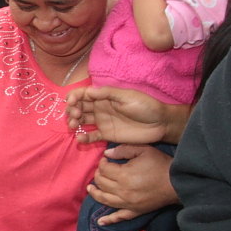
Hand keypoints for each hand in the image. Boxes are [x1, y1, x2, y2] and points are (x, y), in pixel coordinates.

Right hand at [67, 87, 181, 144]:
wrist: (159, 124)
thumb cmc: (145, 106)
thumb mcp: (126, 96)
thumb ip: (107, 94)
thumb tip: (87, 91)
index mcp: (104, 96)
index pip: (83, 94)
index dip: (74, 97)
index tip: (71, 102)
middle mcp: (100, 108)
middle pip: (79, 107)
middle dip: (72, 110)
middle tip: (75, 115)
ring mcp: (102, 122)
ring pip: (82, 121)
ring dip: (74, 122)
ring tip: (74, 126)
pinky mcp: (106, 135)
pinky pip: (91, 136)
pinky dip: (84, 137)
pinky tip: (80, 138)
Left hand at [86, 145, 177, 223]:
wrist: (177, 182)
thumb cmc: (161, 164)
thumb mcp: (144, 150)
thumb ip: (124, 149)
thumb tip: (107, 154)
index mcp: (124, 175)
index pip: (104, 169)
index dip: (102, 163)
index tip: (106, 160)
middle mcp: (122, 191)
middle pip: (102, 184)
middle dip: (98, 175)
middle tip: (101, 170)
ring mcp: (128, 203)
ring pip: (105, 200)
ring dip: (95, 194)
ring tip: (90, 189)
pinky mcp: (135, 211)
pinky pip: (119, 217)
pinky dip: (109, 220)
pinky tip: (100, 222)